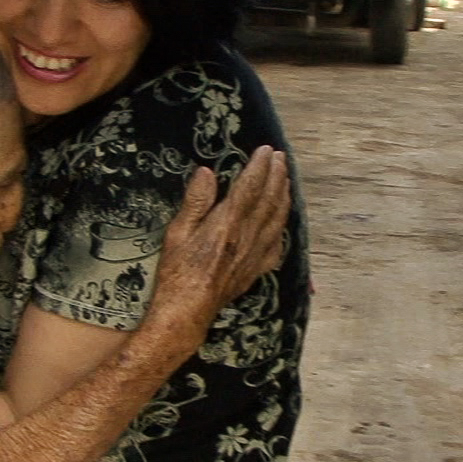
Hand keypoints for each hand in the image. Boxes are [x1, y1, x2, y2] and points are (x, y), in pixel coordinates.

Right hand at [147, 145, 292, 337]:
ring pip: (278, 219)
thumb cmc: (177, 272)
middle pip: (269, 199)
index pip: (250, 186)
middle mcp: (247, 237)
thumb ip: (195, 202)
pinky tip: (282, 221)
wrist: (187, 312)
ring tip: (286, 179)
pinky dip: (282, 227)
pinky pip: (277, 244)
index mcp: (227, 224)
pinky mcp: (256, 270)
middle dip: (277, 175)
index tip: (266, 150)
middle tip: (280, 158)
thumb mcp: (177, 233)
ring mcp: (255, 254)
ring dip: (284, 195)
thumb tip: (207, 172)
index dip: (260, 166)